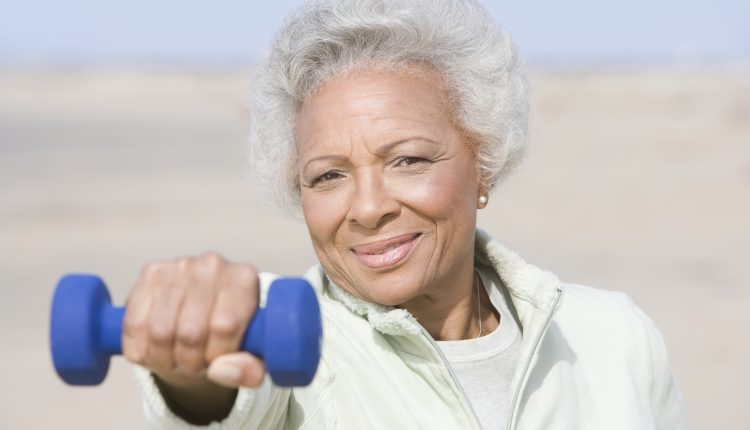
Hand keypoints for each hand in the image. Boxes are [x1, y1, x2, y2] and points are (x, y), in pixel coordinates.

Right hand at [123, 252, 264, 388]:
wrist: (202, 314)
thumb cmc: (229, 335)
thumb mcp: (251, 356)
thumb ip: (249, 370)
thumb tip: (221, 370)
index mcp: (244, 280)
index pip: (225, 326)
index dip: (216, 356)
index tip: (216, 362)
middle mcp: (212, 266)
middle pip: (190, 332)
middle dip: (190, 362)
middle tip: (194, 365)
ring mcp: (179, 267)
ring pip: (160, 332)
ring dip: (164, 359)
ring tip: (176, 359)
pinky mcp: (150, 273)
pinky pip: (135, 324)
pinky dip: (141, 349)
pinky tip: (154, 350)